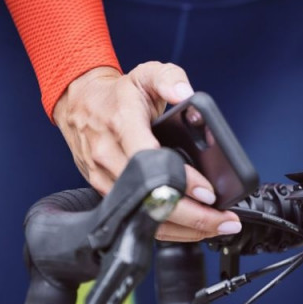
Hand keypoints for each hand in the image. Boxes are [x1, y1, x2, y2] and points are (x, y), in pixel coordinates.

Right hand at [52, 62, 241, 241]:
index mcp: (121, 124)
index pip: (152, 161)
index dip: (181, 181)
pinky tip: (192, 229)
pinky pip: (136, 218)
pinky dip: (166, 228)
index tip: (209, 193)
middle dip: (191, 216)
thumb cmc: (116, 95)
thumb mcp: (145, 74)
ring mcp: (103, 177)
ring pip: (144, 215)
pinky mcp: (104, 192)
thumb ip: (169, 78)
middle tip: (224, 220)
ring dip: (183, 228)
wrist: (79, 104)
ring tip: (215, 227)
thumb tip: (186, 93)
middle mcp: (108, 154)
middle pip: (150, 198)